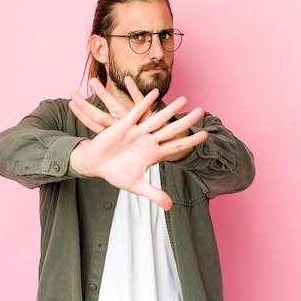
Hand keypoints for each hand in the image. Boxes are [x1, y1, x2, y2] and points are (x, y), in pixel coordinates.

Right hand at [68, 77, 207, 209]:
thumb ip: (154, 194)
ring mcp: (137, 133)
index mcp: (153, 154)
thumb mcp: (136, 186)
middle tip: (202, 111)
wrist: (95, 165)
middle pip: (172, 130)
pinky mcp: (123, 126)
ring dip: (170, 109)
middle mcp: (148, 141)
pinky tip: (155, 93)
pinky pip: (136, 113)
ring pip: (158, 119)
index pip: (176, 146)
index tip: (205, 134)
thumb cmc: (116, 174)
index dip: (190, 141)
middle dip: (186, 121)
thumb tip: (169, 207)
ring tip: (184, 99)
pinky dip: (145, 104)